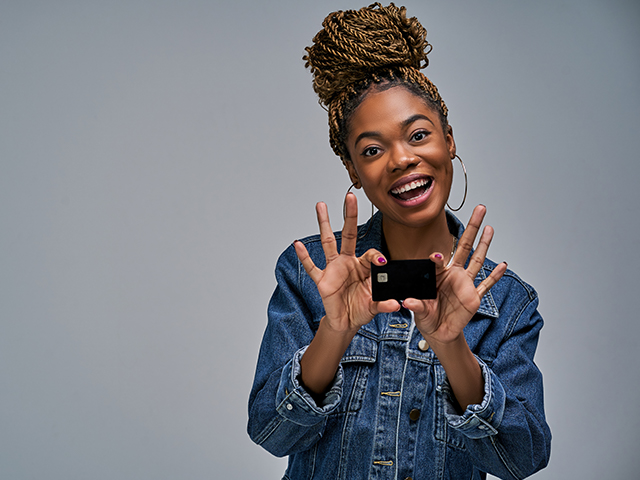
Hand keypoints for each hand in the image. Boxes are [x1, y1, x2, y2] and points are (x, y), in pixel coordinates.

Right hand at [294, 193, 399, 334]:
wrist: (346, 322)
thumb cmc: (360, 309)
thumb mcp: (375, 305)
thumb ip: (384, 303)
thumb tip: (396, 304)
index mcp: (362, 266)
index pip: (370, 254)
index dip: (376, 257)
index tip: (382, 262)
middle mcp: (347, 262)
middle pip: (349, 234)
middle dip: (350, 215)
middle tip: (350, 196)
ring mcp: (333, 269)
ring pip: (328, 242)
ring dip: (324, 223)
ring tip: (321, 205)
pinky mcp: (322, 280)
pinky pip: (312, 266)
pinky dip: (304, 256)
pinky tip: (298, 244)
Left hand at [403, 205, 506, 345]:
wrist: (439, 332)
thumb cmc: (427, 317)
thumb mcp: (419, 310)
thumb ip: (417, 305)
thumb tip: (409, 302)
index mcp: (437, 274)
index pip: (438, 260)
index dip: (436, 257)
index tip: (435, 256)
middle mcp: (453, 274)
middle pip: (464, 246)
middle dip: (472, 228)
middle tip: (479, 209)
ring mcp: (465, 284)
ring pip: (477, 260)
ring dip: (485, 244)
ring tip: (490, 227)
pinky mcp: (474, 297)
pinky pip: (486, 284)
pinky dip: (495, 276)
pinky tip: (504, 265)